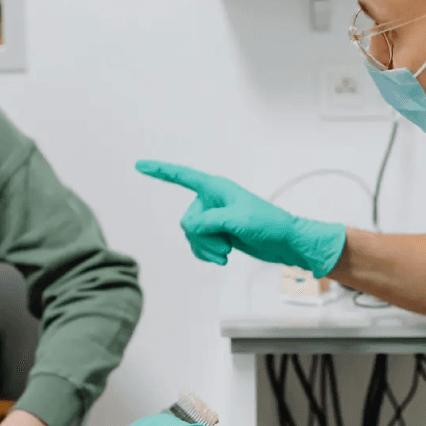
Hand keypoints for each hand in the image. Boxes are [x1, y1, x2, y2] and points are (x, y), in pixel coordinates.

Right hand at [136, 160, 346, 277]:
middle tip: (226, 244)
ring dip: (207, 248)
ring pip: (191, 236)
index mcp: (216, 188)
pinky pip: (198, 246)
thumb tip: (190, 228)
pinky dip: (207, 255)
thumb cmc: (268, 224)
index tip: (140, 165)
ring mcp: (214, 219)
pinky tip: (222, 259)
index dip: (159, 171)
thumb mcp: (238, 220)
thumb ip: (209, 222)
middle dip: (202, 237)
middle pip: (187, 221)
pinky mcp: (218, 234)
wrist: (285, 242)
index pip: (182, 176)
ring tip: (227, 251)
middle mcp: (212, 201)